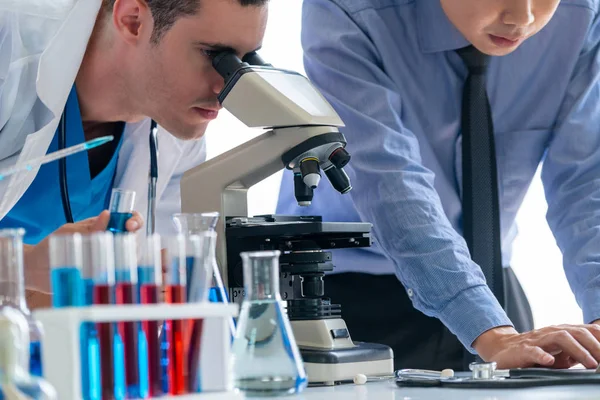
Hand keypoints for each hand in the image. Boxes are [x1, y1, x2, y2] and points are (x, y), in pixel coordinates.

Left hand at [24, 210, 143, 294]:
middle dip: (133, 239)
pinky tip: (113, 274)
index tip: (129, 225)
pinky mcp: (104, 276)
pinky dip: (121, 274)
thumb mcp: (68, 233)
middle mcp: (109, 242)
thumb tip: (107, 215)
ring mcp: (108, 260)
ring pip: (130, 257)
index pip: (127, 219)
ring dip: (127, 257)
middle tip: (123, 242)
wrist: (35, 269)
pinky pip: (119, 275)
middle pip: (133, 239)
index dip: (134, 220)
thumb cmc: (50, 246)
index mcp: (103, 227)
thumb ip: (89, 228)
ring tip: (114, 259)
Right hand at [473, 325, 599, 368]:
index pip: (586, 330)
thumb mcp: (561, 353)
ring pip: (560, 338)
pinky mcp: (523, 349)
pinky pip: (533, 350)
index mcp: (562, 332)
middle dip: (595, 346)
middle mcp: (551, 332)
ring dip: (578, 350)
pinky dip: (542, 355)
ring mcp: (537, 340)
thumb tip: (598, 358)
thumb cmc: (535, 352)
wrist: (503, 350)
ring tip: (590, 363)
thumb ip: (579, 353)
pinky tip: (549, 361)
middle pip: (577, 332)